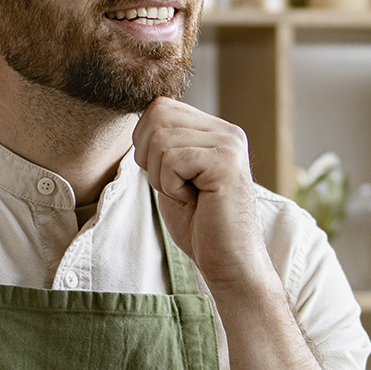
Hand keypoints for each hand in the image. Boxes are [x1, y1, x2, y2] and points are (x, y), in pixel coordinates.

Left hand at [132, 98, 275, 293]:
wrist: (230, 263)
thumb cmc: (201, 227)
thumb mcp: (176, 177)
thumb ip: (165, 146)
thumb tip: (140, 123)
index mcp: (216, 130)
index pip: (160, 106)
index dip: (146, 142)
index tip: (168, 176)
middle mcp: (227, 131)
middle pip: (157, 114)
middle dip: (150, 158)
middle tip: (176, 187)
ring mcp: (229, 144)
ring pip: (160, 139)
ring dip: (162, 177)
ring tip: (188, 196)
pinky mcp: (225, 162)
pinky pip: (172, 159)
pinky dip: (172, 187)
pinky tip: (194, 201)